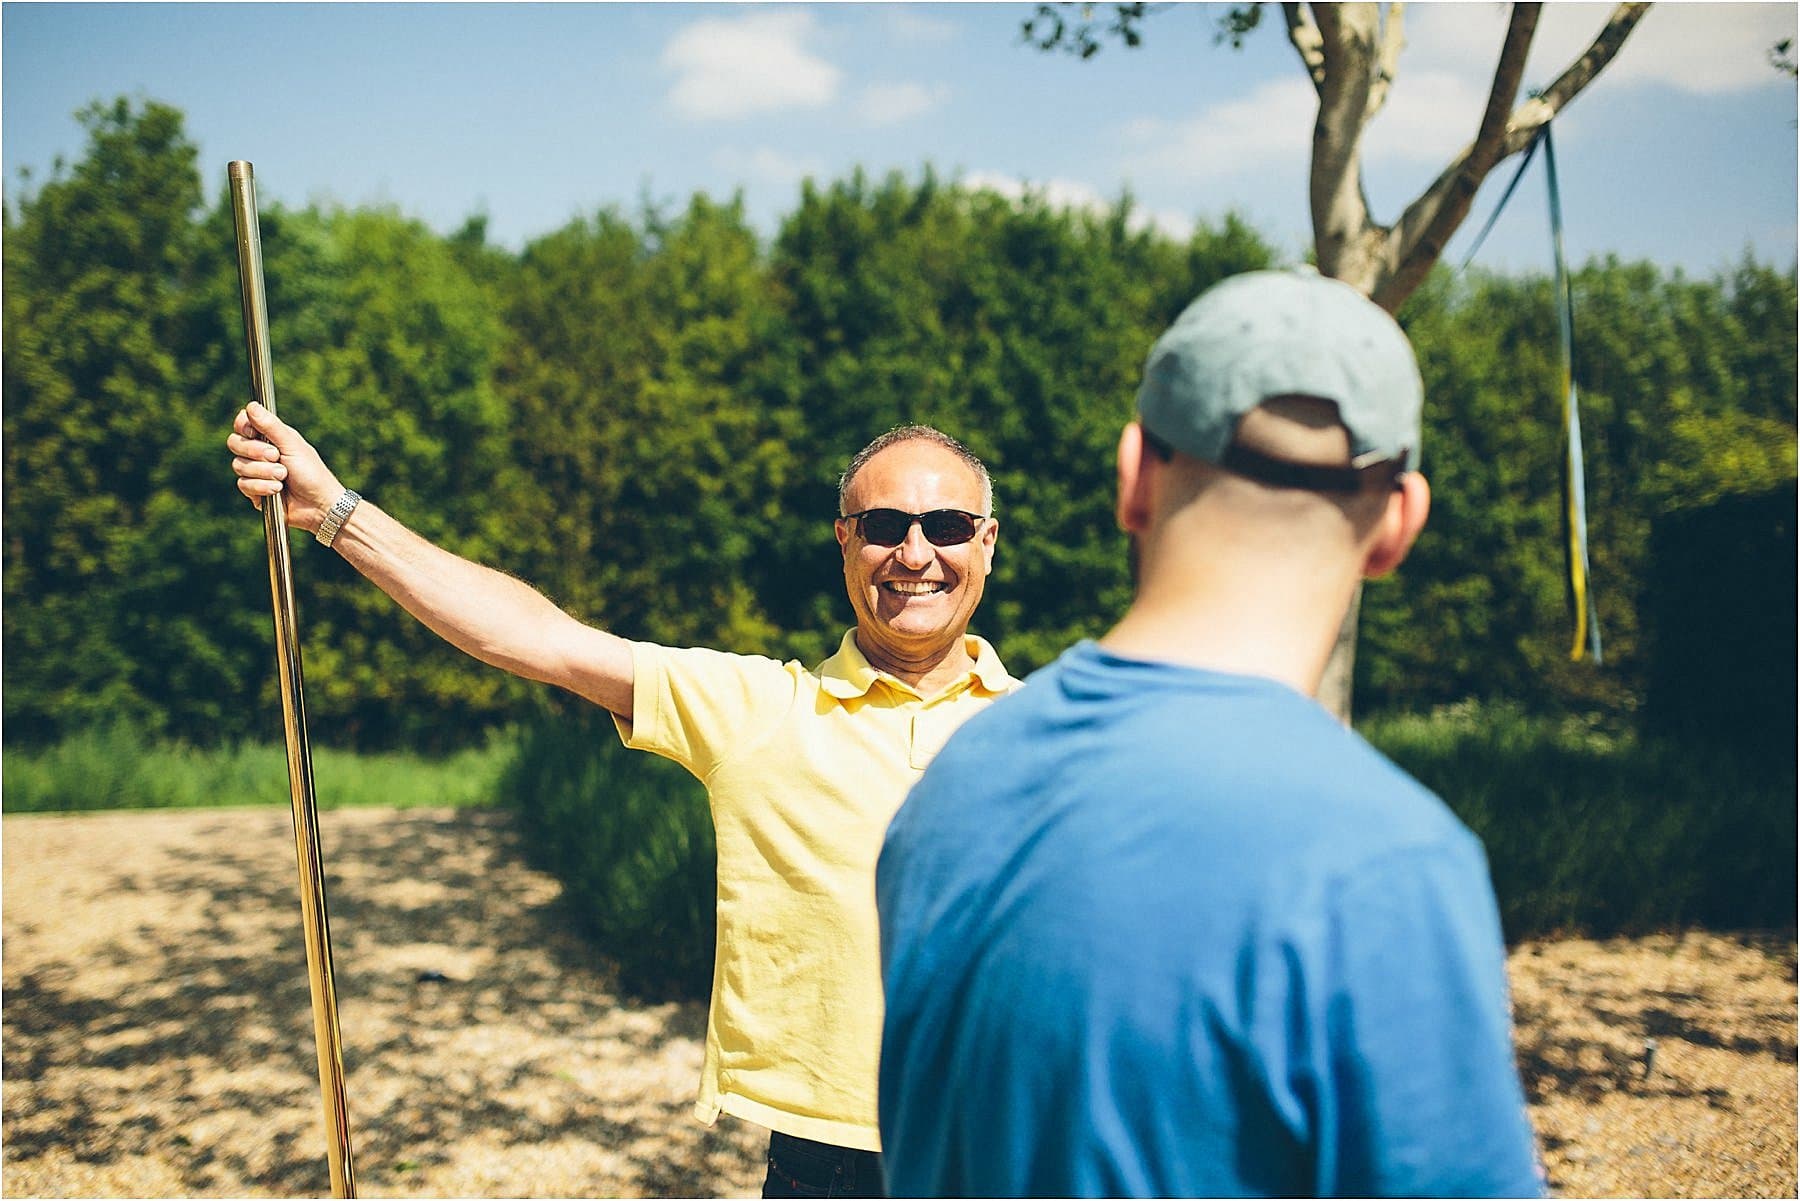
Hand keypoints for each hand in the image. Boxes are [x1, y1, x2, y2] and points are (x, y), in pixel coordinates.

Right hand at [227, 401, 345, 533]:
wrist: (319, 505)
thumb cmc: (312, 473)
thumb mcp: (292, 445)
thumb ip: (271, 426)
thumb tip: (251, 405)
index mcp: (270, 437)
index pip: (243, 424)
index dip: (243, 426)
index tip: (252, 431)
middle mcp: (260, 453)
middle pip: (235, 443)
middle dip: (254, 451)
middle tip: (276, 456)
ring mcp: (256, 472)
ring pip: (238, 465)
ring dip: (263, 471)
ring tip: (283, 476)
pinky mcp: (254, 491)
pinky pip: (243, 484)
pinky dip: (261, 486)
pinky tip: (277, 490)